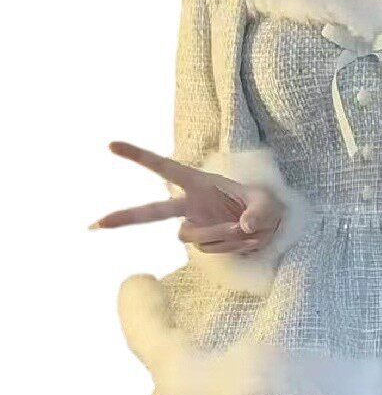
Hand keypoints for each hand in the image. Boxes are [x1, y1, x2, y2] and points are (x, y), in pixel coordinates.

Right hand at [89, 142, 283, 253]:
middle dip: (125, 217)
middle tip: (96, 224)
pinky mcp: (205, 243)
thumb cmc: (268, 205)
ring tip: (245, 229)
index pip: (165, 168)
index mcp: (200, 183)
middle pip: (153, 213)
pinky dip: (230, 246)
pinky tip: (245, 239)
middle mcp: (191, 205)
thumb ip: (259, 212)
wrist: (272, 227)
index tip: (111, 145)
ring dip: (219, 235)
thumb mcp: (269, 203)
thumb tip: (245, 227)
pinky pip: (210, 249)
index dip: (139, 157)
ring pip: (192, 237)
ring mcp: (196, 225)